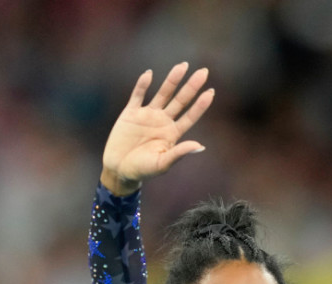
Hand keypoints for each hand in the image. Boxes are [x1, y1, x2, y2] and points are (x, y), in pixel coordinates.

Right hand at [100, 63, 214, 195]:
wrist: (119, 169)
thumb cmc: (144, 170)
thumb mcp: (163, 163)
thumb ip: (179, 153)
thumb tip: (200, 146)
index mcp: (173, 133)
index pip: (190, 116)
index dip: (200, 105)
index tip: (211, 92)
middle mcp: (163, 121)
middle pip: (180, 100)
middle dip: (191, 86)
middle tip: (204, 71)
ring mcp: (147, 115)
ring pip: (163, 94)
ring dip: (172, 80)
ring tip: (183, 66)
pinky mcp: (130, 113)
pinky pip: (138, 95)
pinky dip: (142, 85)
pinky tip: (149, 74)